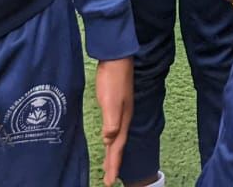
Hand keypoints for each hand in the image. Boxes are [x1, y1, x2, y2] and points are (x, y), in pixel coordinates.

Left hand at [95, 58, 132, 185]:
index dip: (114, 164)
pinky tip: (108, 138)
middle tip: (109, 179)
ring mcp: (122, 111)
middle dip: (114, 162)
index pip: (118, 147)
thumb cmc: (112, 79)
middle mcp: (124, 118)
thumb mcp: (110, 101)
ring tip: (110, 165)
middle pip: (119, 145)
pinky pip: (115, 129)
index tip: (109, 182)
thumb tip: (109, 140)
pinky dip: (112, 139)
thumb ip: (111, 121)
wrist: (117, 57)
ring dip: (114, 153)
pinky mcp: (116, 104)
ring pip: (117, 137)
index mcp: (123, 119)